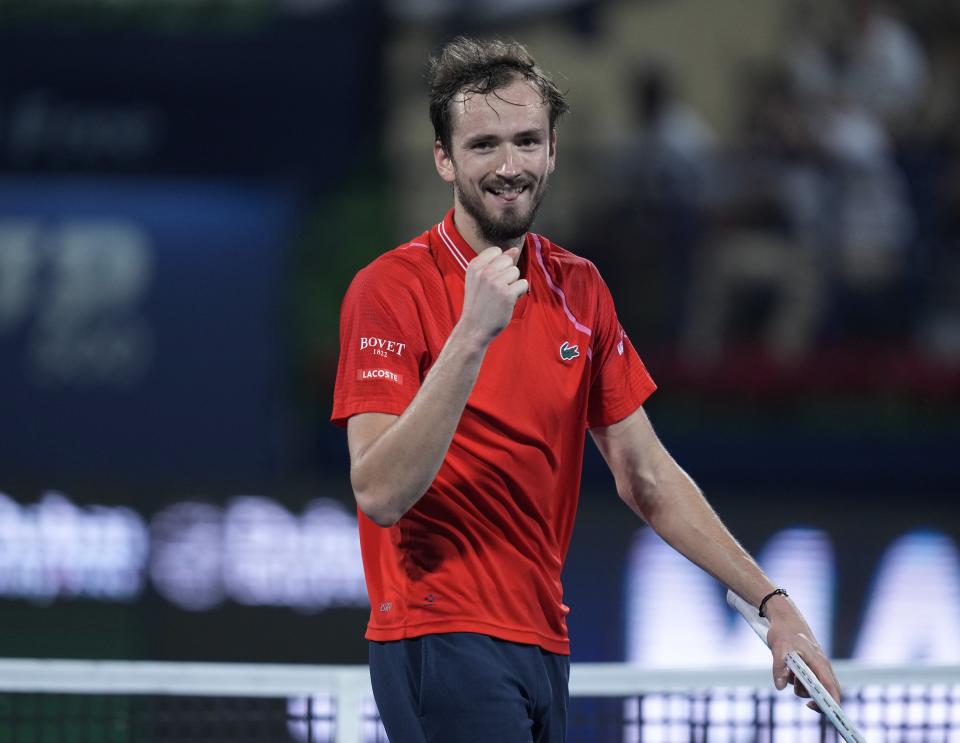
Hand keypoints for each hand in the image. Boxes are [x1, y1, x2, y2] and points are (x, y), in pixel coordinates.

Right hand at [458, 247, 528, 344]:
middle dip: (507, 275)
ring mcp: (496, 282)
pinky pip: (524, 284)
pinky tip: (507, 302)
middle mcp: (484, 271)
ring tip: (500, 297)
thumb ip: (495, 262)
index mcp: (474, 266)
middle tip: (495, 290)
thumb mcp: (479, 279)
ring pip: (516, 272)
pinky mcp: (507, 294)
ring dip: (513, 285)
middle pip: (509, 261)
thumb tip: (515, 249)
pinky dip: (519, 294)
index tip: (489, 281)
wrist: (474, 328)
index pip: (497, 251)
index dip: (498, 266)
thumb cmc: (479, 303)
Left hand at [765, 596, 842, 711]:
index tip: (828, 715)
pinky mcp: (809, 664)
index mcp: (819, 662)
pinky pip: (808, 680)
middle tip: (806, 704)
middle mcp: (822, 665)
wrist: (784, 617)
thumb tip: (780, 687)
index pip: (832, 688)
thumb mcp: (778, 649)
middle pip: (828, 691)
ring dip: (803, 689)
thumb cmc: (784, 631)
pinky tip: (789, 672)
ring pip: (815, 687)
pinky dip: (798, 682)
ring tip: (791, 676)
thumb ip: (779, 668)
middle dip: (818, 700)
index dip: (833, 704)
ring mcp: (816, 665)